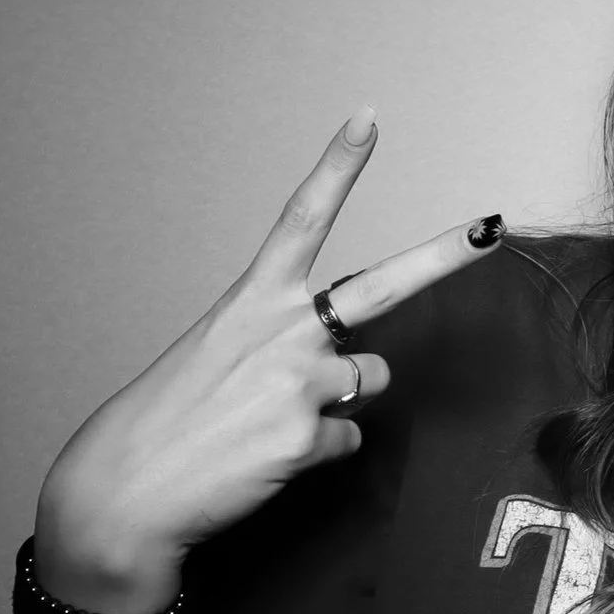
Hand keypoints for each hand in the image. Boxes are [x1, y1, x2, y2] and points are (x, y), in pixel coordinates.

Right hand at [33, 110, 499, 613]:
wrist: (123, 495)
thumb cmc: (167, 424)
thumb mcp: (217, 356)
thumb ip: (283, 344)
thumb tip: (348, 372)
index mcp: (252, 300)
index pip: (301, 218)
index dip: (337, 166)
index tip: (367, 119)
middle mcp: (284, 330)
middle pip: (384, 285)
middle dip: (444, 256)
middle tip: (489, 229)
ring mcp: (300, 381)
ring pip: (370, 382)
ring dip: (336, 401)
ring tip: (268, 423)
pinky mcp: (308, 435)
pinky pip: (348, 439)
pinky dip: (316, 452)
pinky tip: (266, 459)